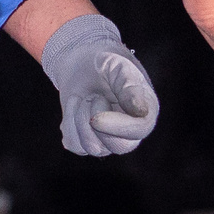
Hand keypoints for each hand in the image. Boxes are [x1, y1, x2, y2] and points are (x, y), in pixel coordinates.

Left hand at [38, 13, 158, 156]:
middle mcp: (129, 132)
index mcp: (144, 112)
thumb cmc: (105, 65)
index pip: (140, 130)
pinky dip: (69, 123)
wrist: (82, 65)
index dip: (120, 127)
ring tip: (84, 97)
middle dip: (97, 122)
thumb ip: (130, 87)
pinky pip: (74, 145)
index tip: (96, 118)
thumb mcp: (119, 68)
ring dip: (81, 118)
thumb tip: (141, 112)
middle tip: (92, 96)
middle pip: (119, 147)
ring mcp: (108, 141)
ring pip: (93, 148)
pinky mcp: (86, 143)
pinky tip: (76, 106)